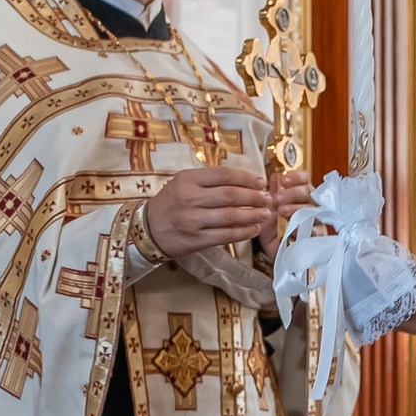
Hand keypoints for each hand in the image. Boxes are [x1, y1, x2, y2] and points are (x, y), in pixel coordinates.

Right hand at [143, 165, 283, 260]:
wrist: (147, 228)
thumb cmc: (171, 203)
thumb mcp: (183, 182)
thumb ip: (209, 180)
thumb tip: (244, 180)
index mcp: (188, 180)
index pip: (224, 175)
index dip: (246, 178)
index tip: (261, 181)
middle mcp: (189, 198)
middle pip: (230, 195)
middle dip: (254, 197)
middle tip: (268, 198)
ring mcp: (193, 220)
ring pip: (230, 216)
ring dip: (252, 215)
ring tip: (265, 214)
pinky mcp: (196, 240)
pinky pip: (225, 236)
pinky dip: (243, 233)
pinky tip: (253, 229)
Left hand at [259, 165, 314, 245]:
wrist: (274, 251)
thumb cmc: (274, 229)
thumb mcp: (268, 210)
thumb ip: (273, 194)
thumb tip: (274, 177)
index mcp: (301, 194)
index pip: (304, 180)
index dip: (296, 177)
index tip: (284, 180)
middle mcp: (312, 204)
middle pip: (308, 192)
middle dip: (292, 193)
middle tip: (277, 199)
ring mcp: (317, 220)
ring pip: (313, 209)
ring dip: (296, 209)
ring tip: (282, 211)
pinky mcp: (319, 236)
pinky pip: (315, 230)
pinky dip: (303, 227)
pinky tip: (292, 228)